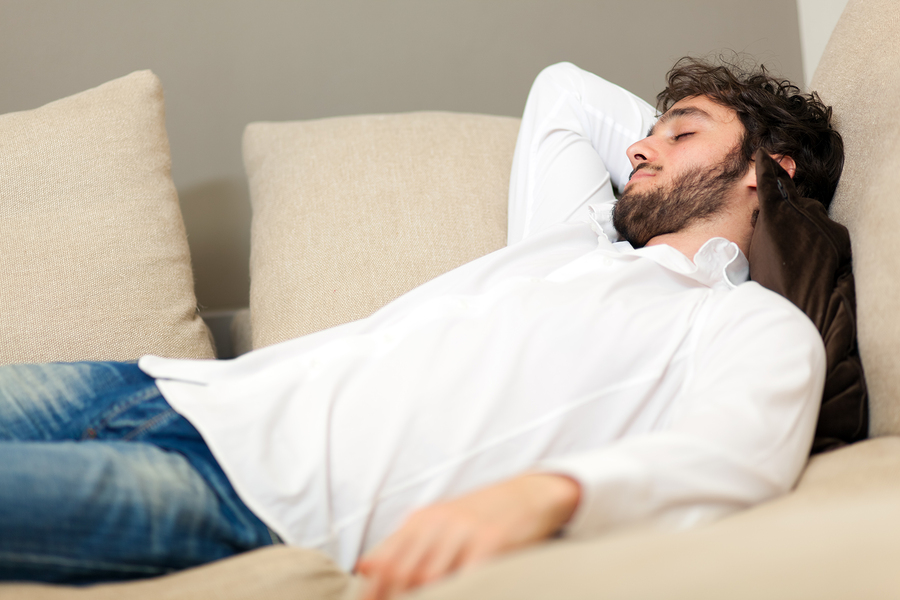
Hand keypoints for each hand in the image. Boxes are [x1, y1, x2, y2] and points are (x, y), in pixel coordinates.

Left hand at [355, 472, 580, 599]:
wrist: (528, 494)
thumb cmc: (480, 516)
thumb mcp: (439, 522)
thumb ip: (405, 543)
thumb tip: (365, 566)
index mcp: (422, 519)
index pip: (387, 559)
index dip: (373, 590)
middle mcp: (440, 523)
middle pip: (405, 572)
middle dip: (396, 598)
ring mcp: (466, 531)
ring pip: (432, 576)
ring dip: (425, 596)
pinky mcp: (493, 541)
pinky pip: (468, 575)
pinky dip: (458, 590)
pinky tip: (458, 595)